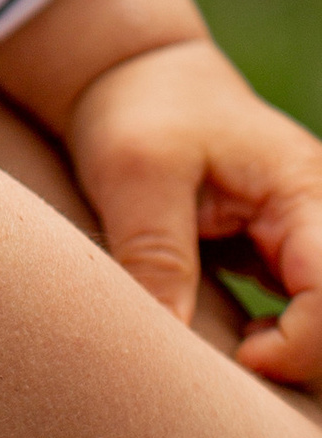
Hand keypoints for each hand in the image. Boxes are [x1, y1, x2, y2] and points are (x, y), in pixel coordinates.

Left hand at [65, 40, 321, 389]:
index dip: (300, 345)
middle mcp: (319, 217)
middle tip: (239, 364)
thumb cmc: (139, 108)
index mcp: (302, 191)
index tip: (243, 357)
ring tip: (239, 352)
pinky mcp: (285, 253)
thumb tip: (168, 343)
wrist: (133, 74)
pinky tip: (243, 338)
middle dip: (303, 355)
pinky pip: (307, 313)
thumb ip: (155, 253)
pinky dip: (282, 338)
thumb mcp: (134, 170)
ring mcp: (306, 236)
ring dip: (295, 350)